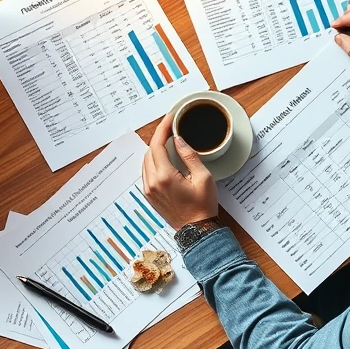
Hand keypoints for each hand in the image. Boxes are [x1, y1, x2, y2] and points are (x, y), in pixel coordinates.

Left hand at [141, 113, 218, 230]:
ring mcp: (149, 190)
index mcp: (165, 176)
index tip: (170, 118)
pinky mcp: (149, 195)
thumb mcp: (203, 177)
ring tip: (169, 141)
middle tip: (172, 128)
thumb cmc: (203, 206)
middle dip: (160, 137)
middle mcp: (152, 182)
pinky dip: (153, 161)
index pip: (157, 145)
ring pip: (146, 161)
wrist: (196, 230)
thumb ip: (189, 156)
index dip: (163, 128)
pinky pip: (146, 172)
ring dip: (155, 149)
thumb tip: (178, 140)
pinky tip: (164, 157)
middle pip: (150, 151)